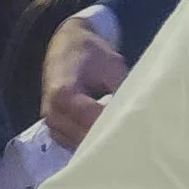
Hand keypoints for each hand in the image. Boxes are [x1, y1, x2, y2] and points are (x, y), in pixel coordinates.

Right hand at [39, 12, 125, 148]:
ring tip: (125, 136)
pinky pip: (73, 142)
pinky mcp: (54, 128)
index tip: (137, 125)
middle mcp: (52, 112)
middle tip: (134, 135)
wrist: (67, 45)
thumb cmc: (91, 52)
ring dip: (99, 142)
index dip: (114, 123)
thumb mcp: (112, 65)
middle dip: (108, 135)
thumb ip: (120, 89)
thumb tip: (135, 111)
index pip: (91, 119)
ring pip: (78, 143)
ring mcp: (51, 123)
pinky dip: (90, 141)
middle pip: (83, 136)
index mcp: (63, 93)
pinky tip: (110, 135)